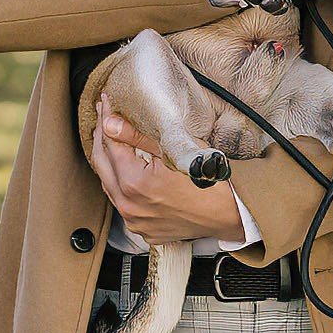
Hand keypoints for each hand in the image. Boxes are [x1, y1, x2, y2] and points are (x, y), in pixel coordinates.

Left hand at [94, 106, 248, 244]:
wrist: (229, 213)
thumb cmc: (209, 179)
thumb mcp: (175, 147)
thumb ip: (138, 136)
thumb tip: (111, 123)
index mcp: (134, 183)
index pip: (110, 143)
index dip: (107, 119)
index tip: (107, 103)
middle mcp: (129, 206)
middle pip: (102, 165)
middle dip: (102, 137)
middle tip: (104, 115)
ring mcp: (135, 221)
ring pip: (109, 185)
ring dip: (110, 161)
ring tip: (113, 139)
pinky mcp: (143, 229)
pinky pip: (123, 203)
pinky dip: (121, 184)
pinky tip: (127, 170)